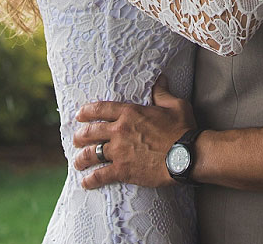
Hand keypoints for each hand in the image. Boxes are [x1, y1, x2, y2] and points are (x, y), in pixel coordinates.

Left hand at [73, 75, 195, 189]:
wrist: (186, 154)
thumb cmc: (182, 128)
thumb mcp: (174, 105)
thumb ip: (162, 92)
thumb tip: (161, 79)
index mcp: (130, 112)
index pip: (101, 109)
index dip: (87, 111)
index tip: (79, 115)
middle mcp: (120, 130)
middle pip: (91, 132)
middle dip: (80, 136)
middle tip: (75, 139)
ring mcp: (119, 151)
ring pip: (91, 154)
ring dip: (81, 158)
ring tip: (77, 162)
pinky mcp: (123, 170)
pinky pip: (100, 175)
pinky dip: (91, 180)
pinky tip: (85, 182)